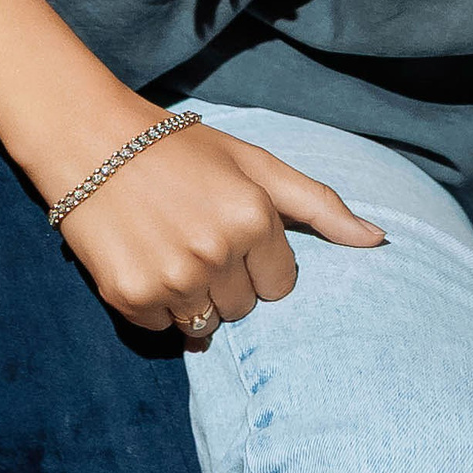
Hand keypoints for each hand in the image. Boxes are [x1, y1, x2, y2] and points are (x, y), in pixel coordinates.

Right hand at [53, 114, 384, 340]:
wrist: (92, 141)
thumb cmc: (182, 150)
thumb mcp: (257, 165)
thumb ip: (321, 205)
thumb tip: (380, 241)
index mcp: (254, 216)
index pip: (282, 284)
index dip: (259, 260)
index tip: (231, 231)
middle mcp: (216, 252)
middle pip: (245, 308)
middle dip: (229, 280)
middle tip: (197, 235)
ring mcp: (172, 279)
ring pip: (207, 326)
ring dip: (195, 297)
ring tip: (171, 248)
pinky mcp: (129, 299)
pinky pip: (164, 331)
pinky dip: (158, 306)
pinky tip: (144, 261)